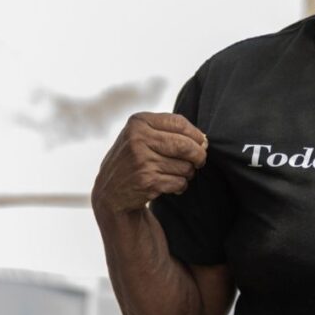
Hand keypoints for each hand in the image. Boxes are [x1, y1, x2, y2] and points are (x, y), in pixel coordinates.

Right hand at [92, 112, 207, 216]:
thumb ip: (168, 131)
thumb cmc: (134, 159)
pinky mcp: (147, 181)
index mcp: (138, 122)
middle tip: (199, 161)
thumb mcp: (141, 135)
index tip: (201, 143)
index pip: (179, 123)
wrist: (110, 192)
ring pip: (185, 166)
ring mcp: (142, 161)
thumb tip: (203, 139)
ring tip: (176, 173)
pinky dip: (180, 185)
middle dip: (199, 155)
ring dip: (187, 172)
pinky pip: (180, 182)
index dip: (196, 134)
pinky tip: (170, 185)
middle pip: (185, 145)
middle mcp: (137, 139)